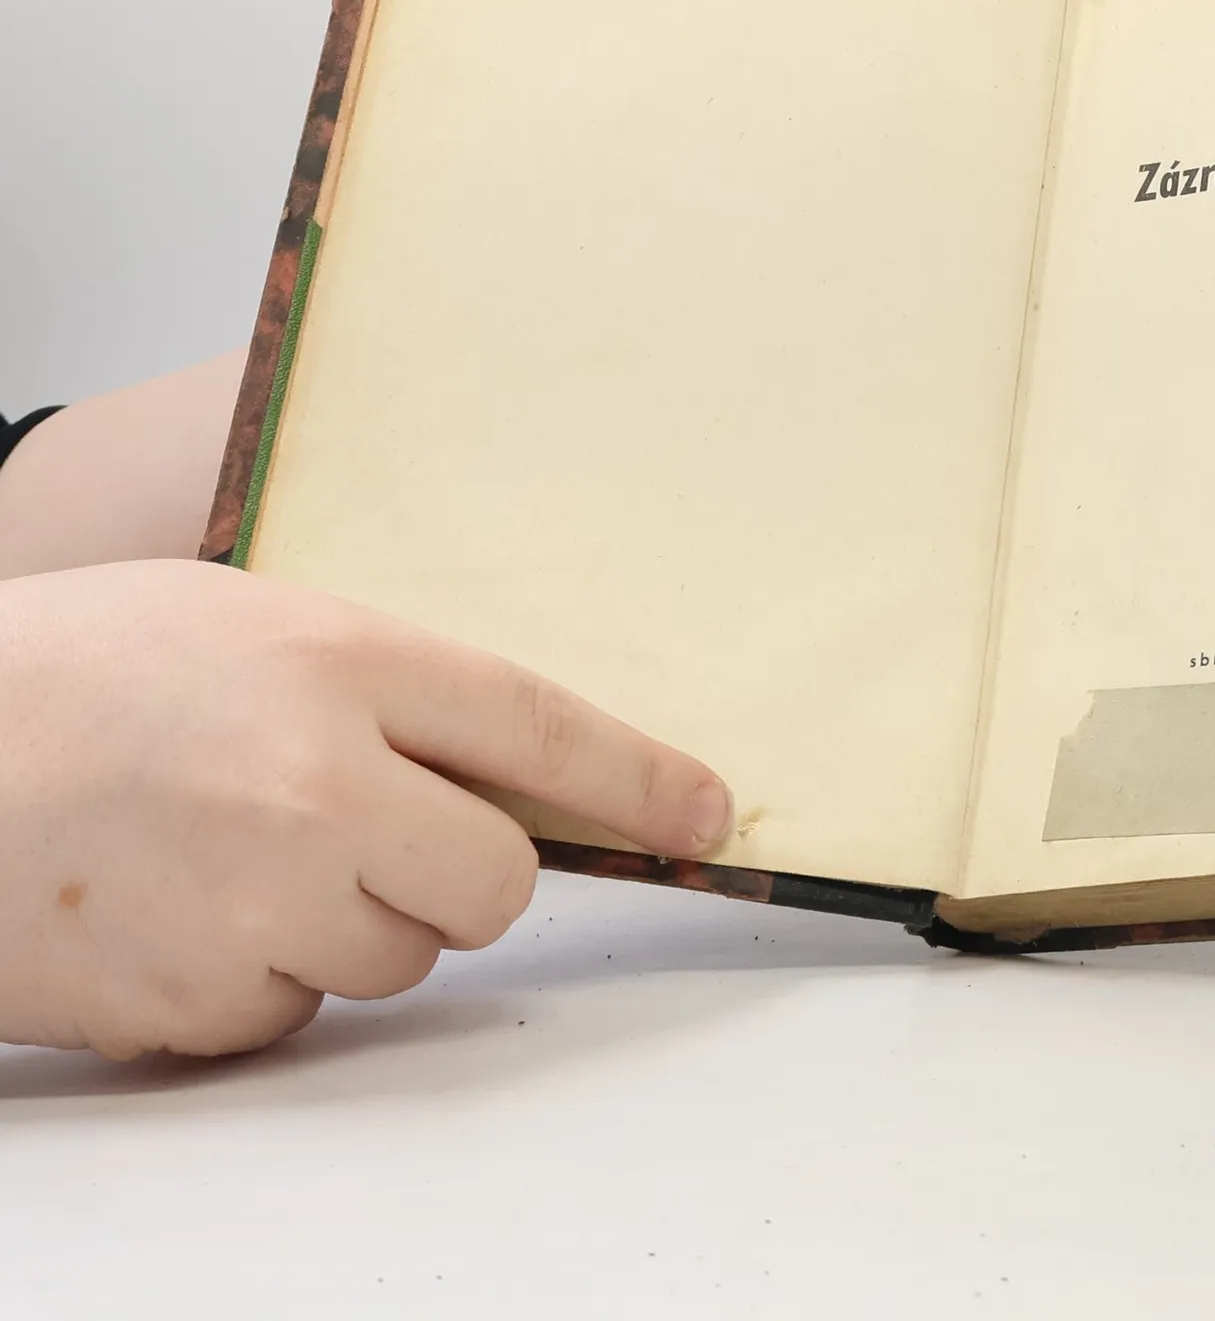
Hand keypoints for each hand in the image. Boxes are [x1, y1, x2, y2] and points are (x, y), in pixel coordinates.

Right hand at [0, 559, 731, 1058]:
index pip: (536, 729)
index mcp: (335, 664)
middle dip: (462, 872)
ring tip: (233, 851)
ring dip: (349, 921)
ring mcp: (253, 909)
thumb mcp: (254, 627)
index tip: (707, 815)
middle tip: (376, 829)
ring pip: (397, 959)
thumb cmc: (84, 671)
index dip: (638, 780)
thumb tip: (502, 764)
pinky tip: (182, 906)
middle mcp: (314, 789)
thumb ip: (381, 688)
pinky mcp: (193, 1005)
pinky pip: (295, 1012)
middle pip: (495, 883)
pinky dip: (262, 974)